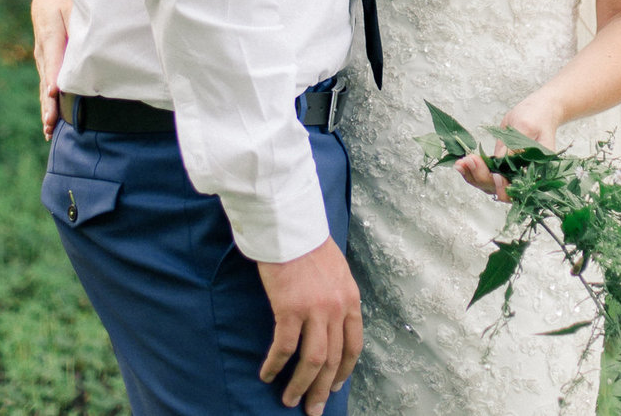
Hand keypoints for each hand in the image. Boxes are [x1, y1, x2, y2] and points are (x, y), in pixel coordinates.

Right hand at [31, 0, 71, 139]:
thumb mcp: (74, 5)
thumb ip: (81, 23)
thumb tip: (92, 43)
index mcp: (50, 31)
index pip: (52, 56)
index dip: (54, 74)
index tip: (54, 92)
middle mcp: (43, 49)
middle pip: (46, 78)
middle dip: (48, 101)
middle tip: (50, 122)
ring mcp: (42, 58)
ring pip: (44, 86)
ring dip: (46, 107)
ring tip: (48, 130)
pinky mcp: (46, 64)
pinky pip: (46, 86)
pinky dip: (47, 104)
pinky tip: (49, 123)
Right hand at [256, 238, 361, 414]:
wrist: (290, 224)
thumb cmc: (308, 243)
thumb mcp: (336, 270)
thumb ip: (337, 295)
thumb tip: (330, 320)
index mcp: (350, 299)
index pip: (354, 345)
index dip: (344, 371)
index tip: (335, 387)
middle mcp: (337, 308)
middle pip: (334, 360)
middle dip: (323, 389)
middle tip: (313, 409)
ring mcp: (315, 310)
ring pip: (313, 361)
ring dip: (301, 385)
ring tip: (290, 400)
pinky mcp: (289, 309)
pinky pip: (284, 348)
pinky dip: (275, 365)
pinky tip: (267, 374)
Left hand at [456, 91, 561, 200]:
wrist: (539, 110)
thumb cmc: (537, 117)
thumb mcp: (525, 127)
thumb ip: (513, 146)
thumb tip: (499, 162)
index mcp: (536, 171)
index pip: (517, 188)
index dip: (502, 185)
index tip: (492, 175)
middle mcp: (523, 176)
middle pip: (499, 188)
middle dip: (481, 177)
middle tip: (467, 162)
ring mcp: (511, 172)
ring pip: (489, 184)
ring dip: (472, 175)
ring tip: (460, 164)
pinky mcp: (501, 165)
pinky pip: (486, 173)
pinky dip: (473, 170)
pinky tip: (462, 163)